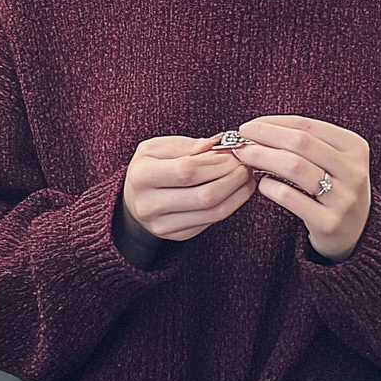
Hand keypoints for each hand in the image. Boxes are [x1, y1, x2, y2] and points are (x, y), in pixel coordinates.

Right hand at [123, 135, 256, 242]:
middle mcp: (150, 205)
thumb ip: (185, 144)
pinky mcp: (178, 235)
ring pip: (213, 212)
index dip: (216, 162)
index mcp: (142, 176)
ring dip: (237, 192)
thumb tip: (215, 144)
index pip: (186, 171)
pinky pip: (212, 221)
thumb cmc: (149, 167)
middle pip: (204, 195)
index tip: (233, 152)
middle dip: (232, 178)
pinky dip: (232, 204)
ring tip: (246, 176)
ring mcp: (163, 225)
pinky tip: (238, 190)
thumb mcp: (156, 148)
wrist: (134, 200)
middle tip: (245, 164)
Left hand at [235, 115, 370, 261]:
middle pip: (300, 143)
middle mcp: (354, 171)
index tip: (249, 127)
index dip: (273, 123)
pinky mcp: (329, 223)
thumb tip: (257, 129)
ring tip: (244, 157)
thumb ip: (303, 143)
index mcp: (355, 147)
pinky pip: (290, 198)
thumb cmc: (334, 186)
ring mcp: (344, 198)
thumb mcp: (331, 160)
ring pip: (294, 167)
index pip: (307, 126)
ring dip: (262, 157)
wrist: (356, 233)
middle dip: (264, 137)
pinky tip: (262, 184)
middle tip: (240, 139)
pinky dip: (270, 187)